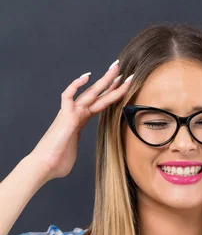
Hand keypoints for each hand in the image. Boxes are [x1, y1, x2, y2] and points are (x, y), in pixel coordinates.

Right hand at [30, 60, 131, 181]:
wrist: (45, 165)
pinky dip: (75, 85)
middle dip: (110, 81)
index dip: (111, 94)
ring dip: (104, 81)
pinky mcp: (66, 117)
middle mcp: (76, 114)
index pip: (100, 104)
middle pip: (97, 94)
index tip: (122, 86)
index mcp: (80, 121)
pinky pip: (69, 96)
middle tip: (122, 69)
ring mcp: (71, 113)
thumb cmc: (58, 160)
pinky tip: (86, 77)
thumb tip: (78, 154)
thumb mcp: (76, 151)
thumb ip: (78, 147)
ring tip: (116, 69)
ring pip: (91, 93)